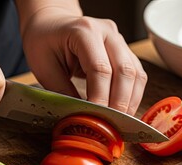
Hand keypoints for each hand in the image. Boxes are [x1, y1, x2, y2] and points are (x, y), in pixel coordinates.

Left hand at [18, 4, 146, 115]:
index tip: (96, 118)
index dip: (101, 97)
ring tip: (119, 121)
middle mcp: (107, 32)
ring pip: (136, 74)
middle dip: (120, 102)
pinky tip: (123, 109)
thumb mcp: (43, 67)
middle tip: (111, 125)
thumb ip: (62, 91)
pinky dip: (133, 95)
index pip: (100, 68)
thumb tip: (81, 117)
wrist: (52, 23)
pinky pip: (137, 75)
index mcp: (84, 31)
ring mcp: (119, 40)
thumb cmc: (44, 42)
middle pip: (125, 71)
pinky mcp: (125, 51)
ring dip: (130, 101)